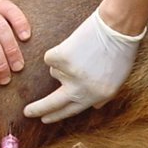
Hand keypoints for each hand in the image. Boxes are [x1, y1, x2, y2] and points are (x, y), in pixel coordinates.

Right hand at [23, 9, 143, 123]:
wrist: (117, 28)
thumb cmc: (121, 52)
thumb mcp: (117, 82)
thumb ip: (103, 96)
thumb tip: (94, 107)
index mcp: (96, 97)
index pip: (71, 111)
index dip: (56, 115)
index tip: (45, 119)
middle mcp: (80, 90)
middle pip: (52, 104)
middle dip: (38, 109)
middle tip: (27, 113)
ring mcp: (69, 75)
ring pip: (55, 71)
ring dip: (64, 63)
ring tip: (83, 51)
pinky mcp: (60, 59)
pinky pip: (51, 57)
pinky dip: (59, 51)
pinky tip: (74, 44)